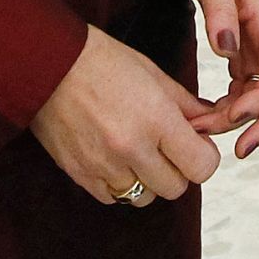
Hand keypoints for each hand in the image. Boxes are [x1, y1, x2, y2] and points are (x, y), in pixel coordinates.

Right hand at [29, 25, 219, 206]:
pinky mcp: (80, 175)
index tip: (196, 144)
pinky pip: (113, 197)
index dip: (204, 156)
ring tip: (137, 150)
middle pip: (176, 188)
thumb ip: (185, 104)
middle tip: (166, 146)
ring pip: (145, 197)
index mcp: (156, 118)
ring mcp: (104, 165)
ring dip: (147, 179)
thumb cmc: (102, 61)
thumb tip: (209, 123)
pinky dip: (119, 183)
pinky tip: (113, 157)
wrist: (49, 64)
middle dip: (178, 169)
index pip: (201, 166)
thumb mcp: (153, 73)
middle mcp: (132, 148)